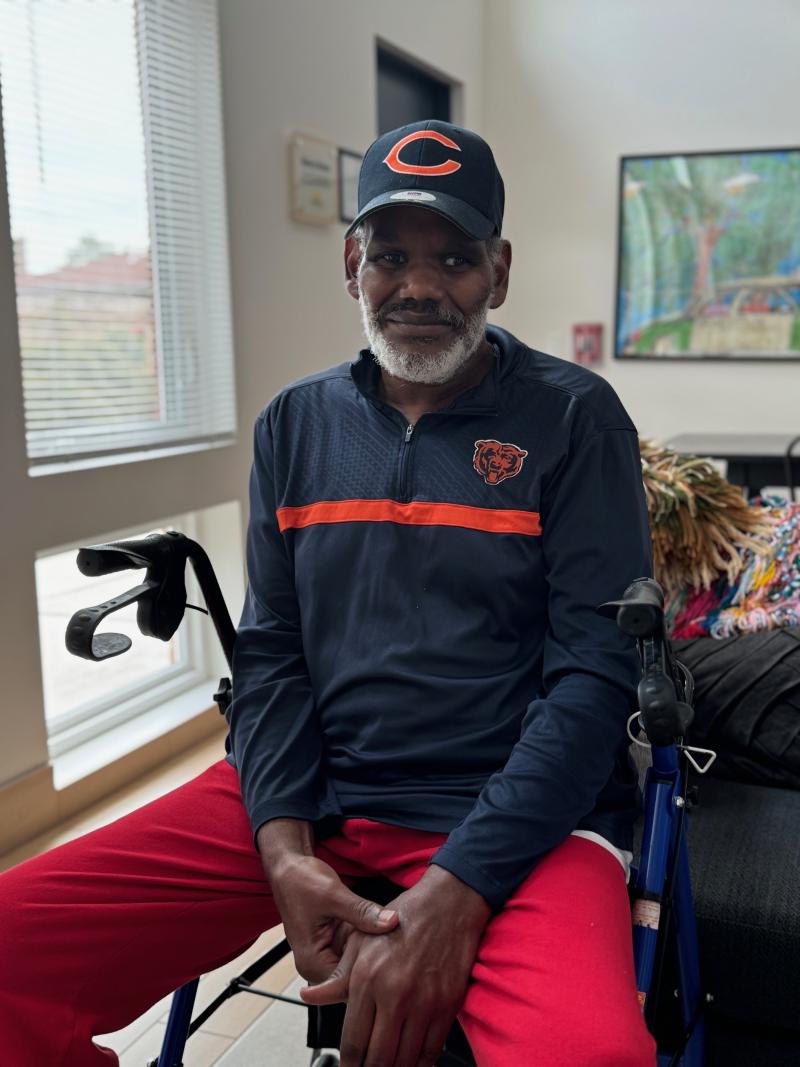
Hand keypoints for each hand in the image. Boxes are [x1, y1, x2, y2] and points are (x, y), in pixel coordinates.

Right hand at [268, 852, 398, 982]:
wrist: (289, 869)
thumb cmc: (301, 881)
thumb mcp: (334, 895)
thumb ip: (363, 912)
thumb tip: (393, 922)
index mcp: (311, 961)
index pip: (347, 985)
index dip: (371, 972)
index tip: (392, 954)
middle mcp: (316, 965)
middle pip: (352, 978)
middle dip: (374, 962)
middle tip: (396, 943)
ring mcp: (324, 957)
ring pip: (355, 965)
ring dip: (371, 951)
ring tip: (390, 936)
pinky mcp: (332, 945)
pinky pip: (353, 952)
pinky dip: (365, 942)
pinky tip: (379, 930)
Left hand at [301, 865, 491, 1066]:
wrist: (448, 904)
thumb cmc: (404, 919)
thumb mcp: (361, 941)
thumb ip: (336, 978)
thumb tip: (309, 996)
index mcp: (368, 978)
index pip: (353, 1041)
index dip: (348, 1065)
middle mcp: (395, 994)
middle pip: (378, 1058)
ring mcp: (424, 1002)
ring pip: (405, 1060)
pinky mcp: (447, 1004)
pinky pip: (431, 1050)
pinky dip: (420, 1064)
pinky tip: (412, 1062)